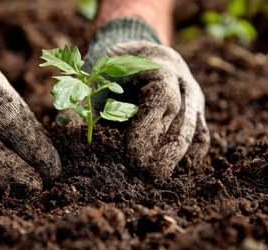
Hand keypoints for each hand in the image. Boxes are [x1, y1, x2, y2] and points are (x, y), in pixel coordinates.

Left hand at [91, 41, 209, 177]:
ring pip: (195, 133)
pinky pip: (200, 137)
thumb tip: (67, 133)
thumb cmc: (111, 66)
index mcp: (160, 68)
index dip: (149, 131)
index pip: (163, 101)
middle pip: (182, 123)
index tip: (132, 158)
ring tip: (155, 179)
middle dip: (164, 155)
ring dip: (176, 160)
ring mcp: (194, 98)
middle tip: (144, 178)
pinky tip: (172, 171)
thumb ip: (84, 102)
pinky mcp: (196, 112)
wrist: (136, 51)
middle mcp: (184, 83)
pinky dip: (189, 156)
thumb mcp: (94, 76)